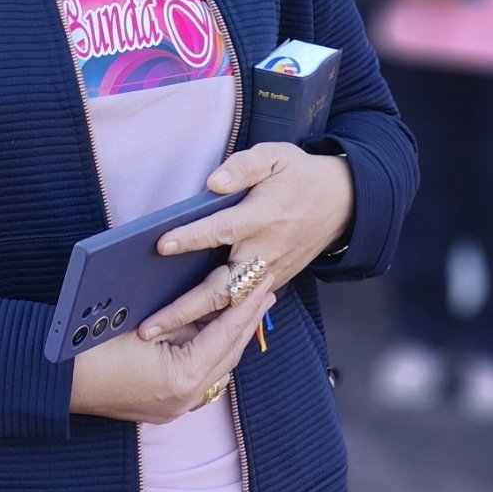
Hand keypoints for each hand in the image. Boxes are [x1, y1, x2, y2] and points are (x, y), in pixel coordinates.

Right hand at [70, 282, 275, 423]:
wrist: (58, 378)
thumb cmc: (93, 344)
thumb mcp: (142, 321)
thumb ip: (182, 315)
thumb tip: (213, 300)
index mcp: (183, 377)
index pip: (226, 334)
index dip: (246, 304)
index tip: (263, 280)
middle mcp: (185, 398)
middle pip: (229, 353)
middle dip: (247, 320)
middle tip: (266, 289)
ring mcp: (175, 406)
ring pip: (218, 367)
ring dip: (232, 336)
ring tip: (247, 309)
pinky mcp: (164, 405)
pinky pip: (201, 376)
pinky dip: (213, 352)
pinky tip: (216, 334)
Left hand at [138, 144, 351, 340]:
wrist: (342, 203)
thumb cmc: (300, 175)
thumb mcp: (275, 156)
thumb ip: (244, 166)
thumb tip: (213, 182)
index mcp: (263, 216)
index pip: (221, 230)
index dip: (192, 237)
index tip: (162, 245)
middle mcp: (265, 250)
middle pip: (221, 286)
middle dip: (185, 308)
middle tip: (150, 326)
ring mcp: (271, 271)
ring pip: (229, 304)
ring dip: (195, 322)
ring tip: (158, 335)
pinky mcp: (274, 281)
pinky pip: (242, 306)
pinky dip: (216, 322)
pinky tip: (186, 331)